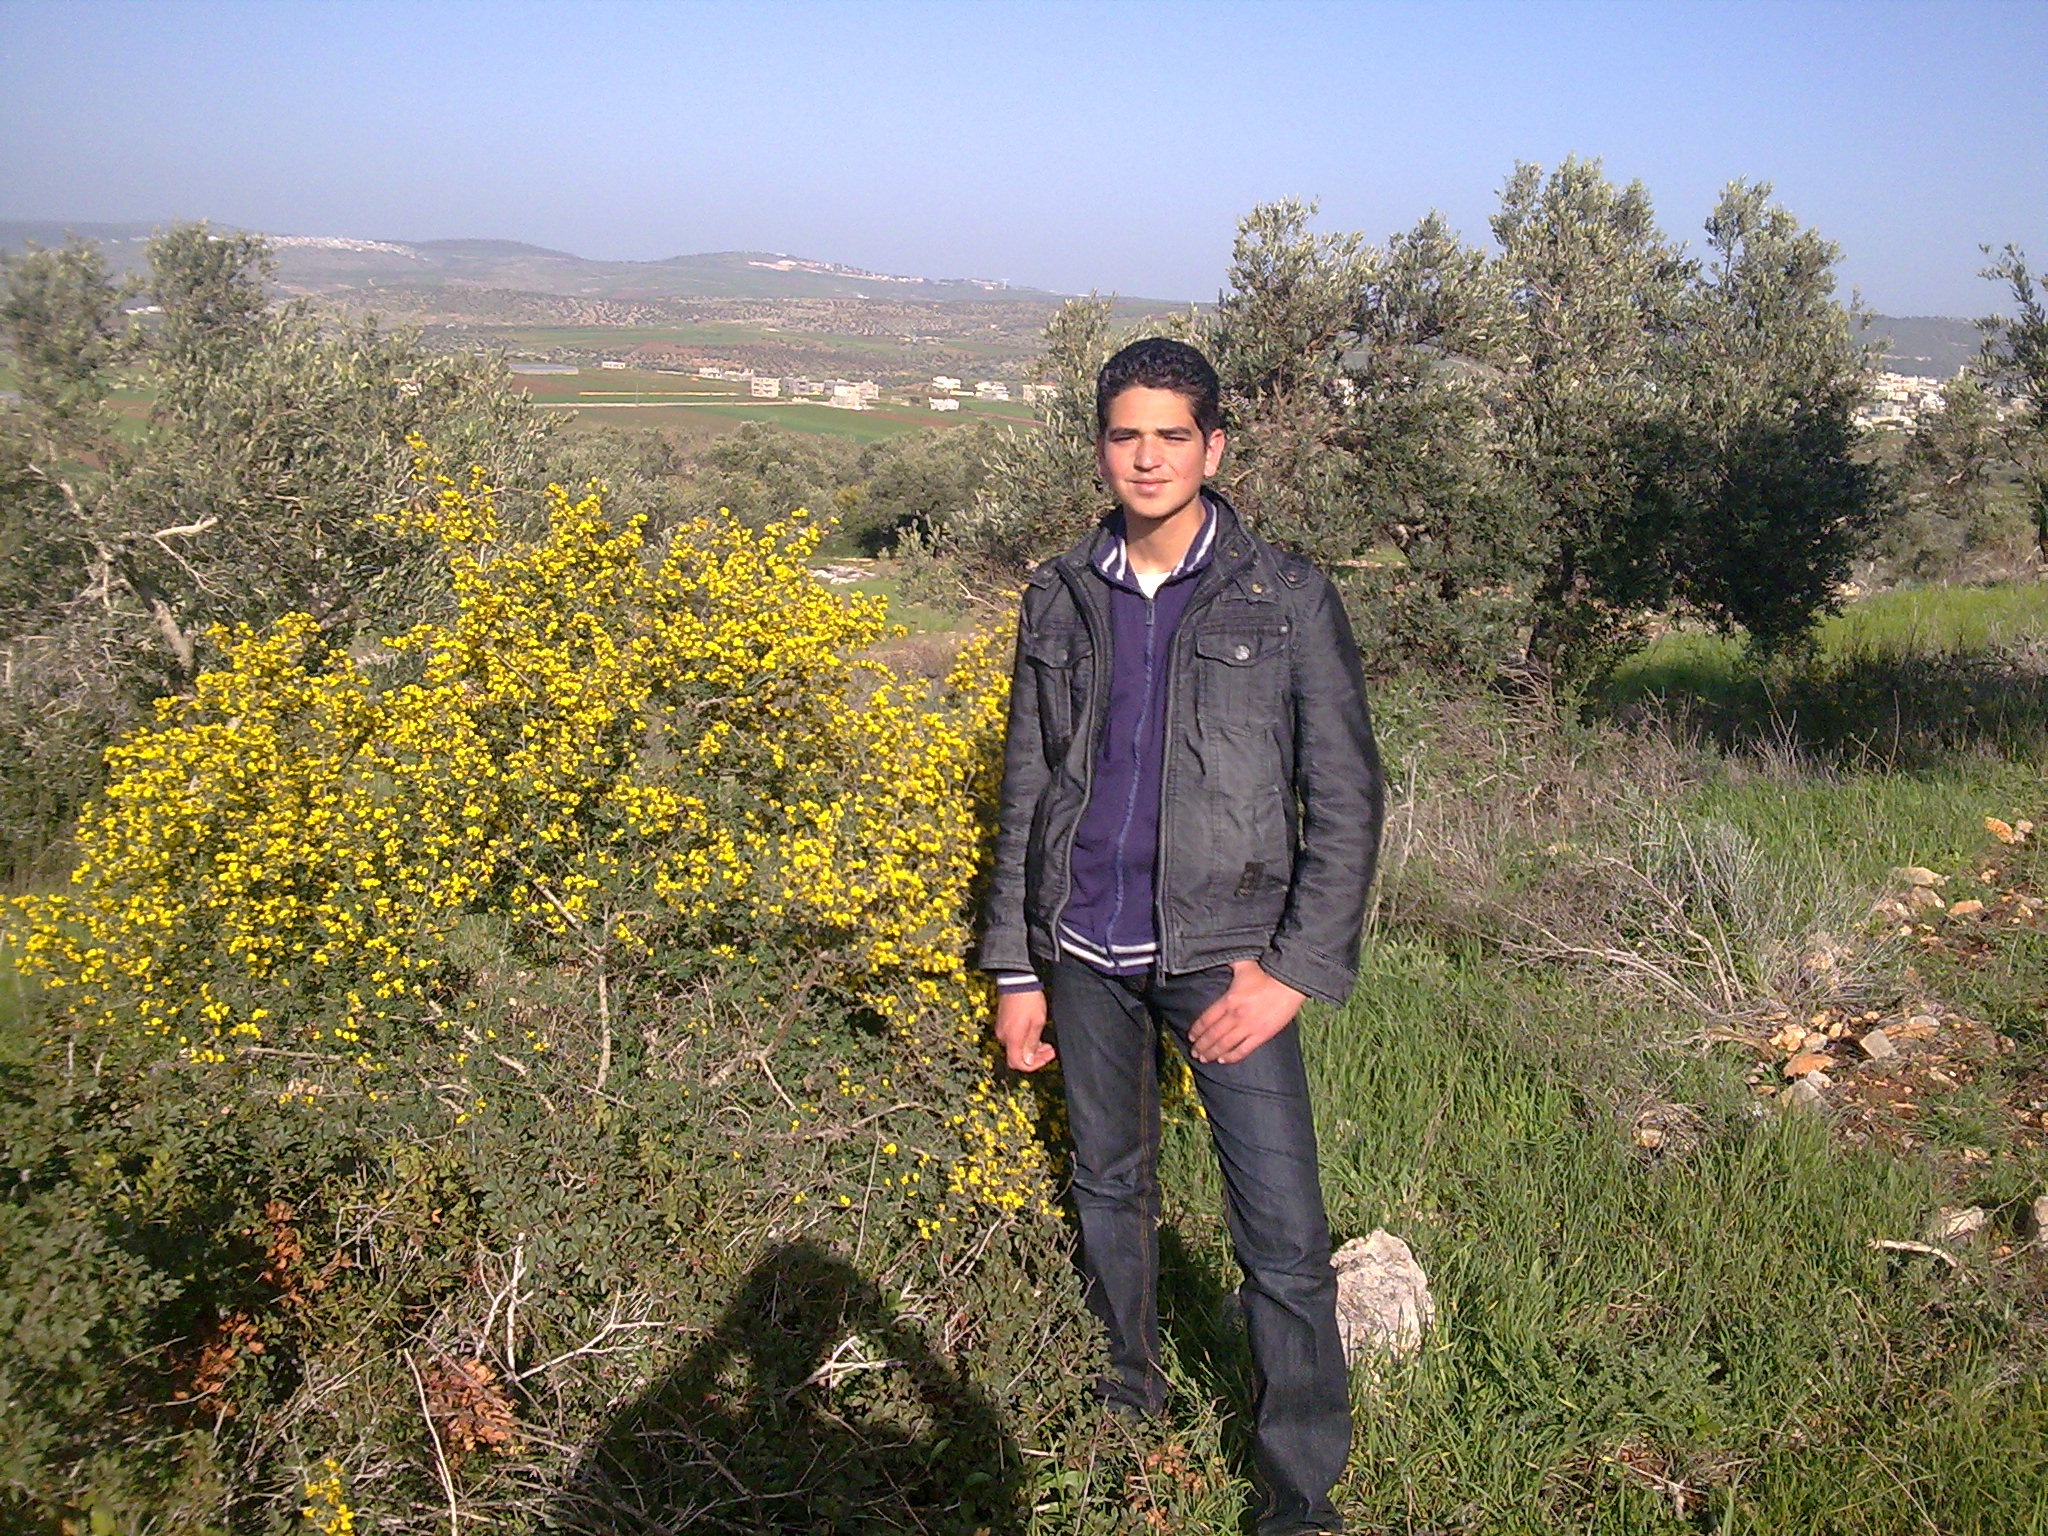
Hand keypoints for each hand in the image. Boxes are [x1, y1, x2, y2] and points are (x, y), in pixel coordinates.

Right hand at [994, 988, 1055, 1071]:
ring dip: (1031, 1048)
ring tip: (1046, 1043)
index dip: (1033, 1065)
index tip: (1046, 1057)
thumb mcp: (1037, 1023)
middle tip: (1050, 1050)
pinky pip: (1013, 1038)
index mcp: (1012, 1038)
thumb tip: (1028, 1060)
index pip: (1018, 1063)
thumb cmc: (1029, 1001)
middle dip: (1035, 1056)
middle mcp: (1003, 1037)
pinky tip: (1035, 1034)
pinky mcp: (1002, 1023)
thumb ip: (1032, 1044)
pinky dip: (1024, 1040)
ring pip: (1016, 1048)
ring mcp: (1001, 1030)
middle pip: (1017, 1056)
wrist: (1017, 981)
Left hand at [1187, 959, 1304, 1064]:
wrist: (1290, 984)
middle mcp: (1236, 1016)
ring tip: (1204, 1058)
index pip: (1206, 1019)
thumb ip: (1228, 961)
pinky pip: (1243, 1049)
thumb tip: (1216, 952)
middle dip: (1202, 1045)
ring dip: (1212, 1053)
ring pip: (1225, 1045)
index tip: (1191, 1036)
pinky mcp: (1262, 1035)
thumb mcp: (1243, 965)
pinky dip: (1231, 1056)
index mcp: (1229, 1000)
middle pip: (1213, 1035)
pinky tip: (1223, 1059)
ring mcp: (1249, 1027)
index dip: (1196, 1030)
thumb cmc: (1266, 973)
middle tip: (1194, 1052)